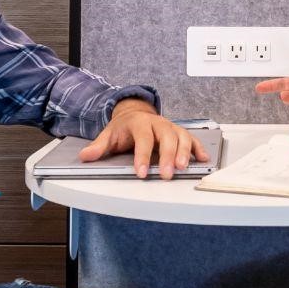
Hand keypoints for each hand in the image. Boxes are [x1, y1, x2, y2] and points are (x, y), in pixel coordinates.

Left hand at [78, 100, 209, 179]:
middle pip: (166, 138)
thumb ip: (98, 146)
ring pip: (181, 137)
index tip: (140, 172)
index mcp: (139, 123)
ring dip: (184, 152)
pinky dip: (198, 149)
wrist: (134, 113)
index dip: (142, 156)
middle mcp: (158, 123)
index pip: (143, 139)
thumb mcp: (108, 135)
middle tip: (166, 174)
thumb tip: (86, 156)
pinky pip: (192, 139)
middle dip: (167, 156)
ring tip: (183, 167)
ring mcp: (170, 127)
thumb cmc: (123, 127)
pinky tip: (202, 159)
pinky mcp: (180, 132)